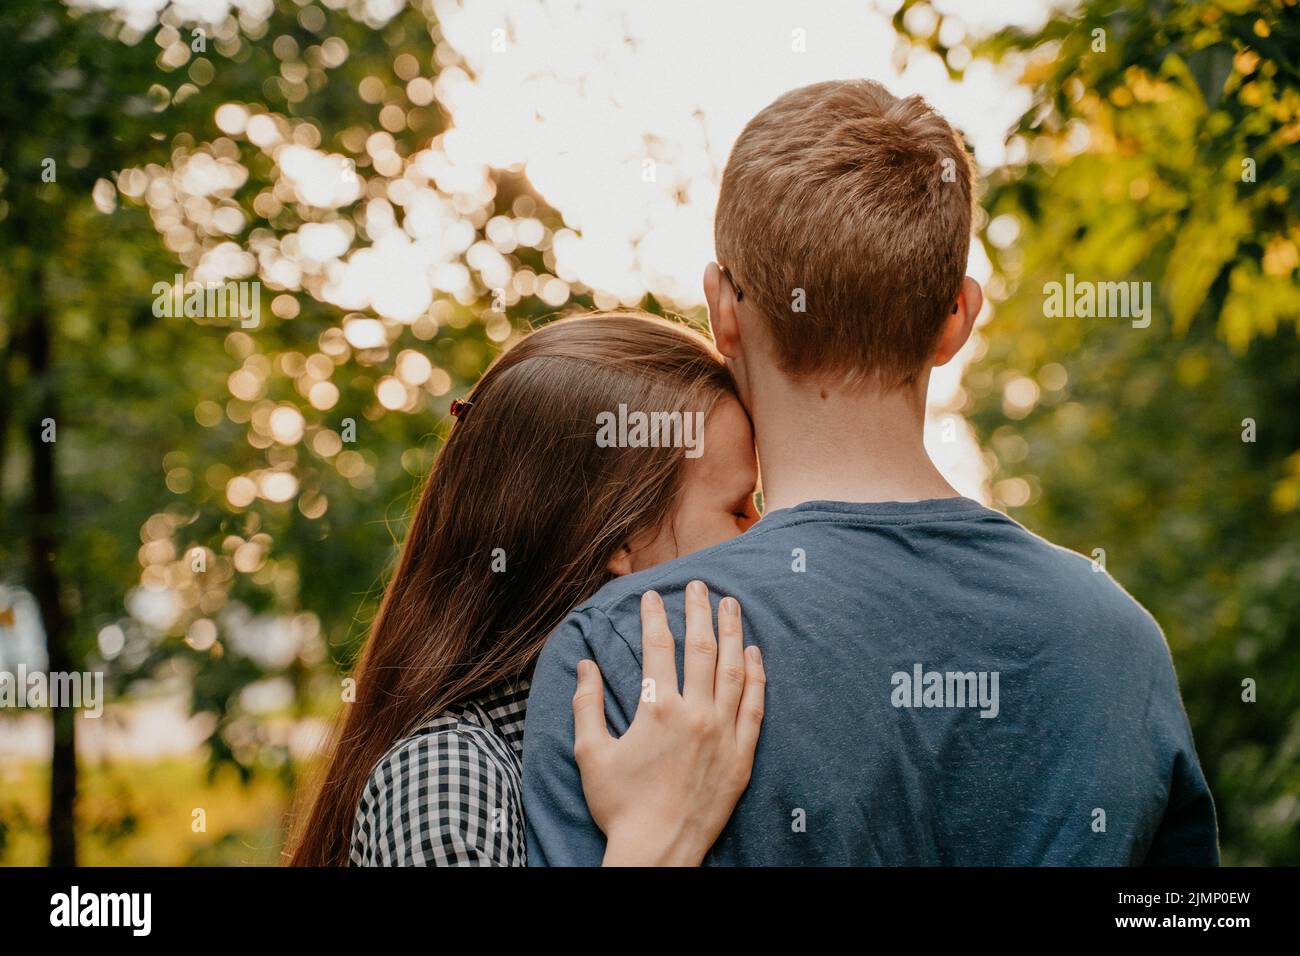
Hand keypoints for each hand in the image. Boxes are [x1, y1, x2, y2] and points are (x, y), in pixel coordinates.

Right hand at [571, 580, 765, 865]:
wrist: (658, 852)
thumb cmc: (619, 806)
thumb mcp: (591, 754)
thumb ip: (587, 705)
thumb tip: (585, 666)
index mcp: (658, 709)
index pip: (658, 648)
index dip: (654, 617)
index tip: (652, 595)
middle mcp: (696, 714)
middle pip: (701, 649)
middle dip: (699, 611)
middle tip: (699, 585)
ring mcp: (724, 733)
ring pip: (733, 670)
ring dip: (732, 633)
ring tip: (731, 605)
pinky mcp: (742, 755)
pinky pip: (755, 706)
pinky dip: (756, 676)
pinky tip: (754, 652)